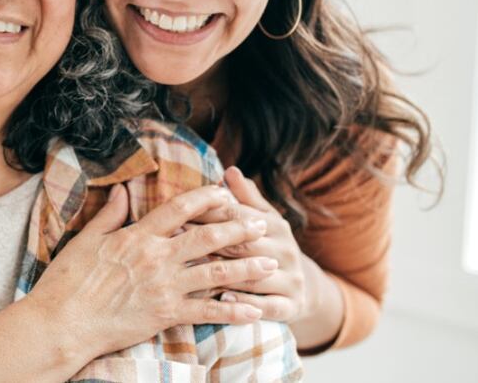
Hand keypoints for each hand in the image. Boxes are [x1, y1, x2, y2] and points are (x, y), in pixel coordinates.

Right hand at [25, 183, 276, 363]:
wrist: (62, 322)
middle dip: (238, 229)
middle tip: (262, 225)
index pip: (178, 209)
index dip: (205, 198)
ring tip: (270, 263)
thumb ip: (109, 215)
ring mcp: (164, 287)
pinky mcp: (166, 314)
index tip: (225, 193)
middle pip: (207, 237)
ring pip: (216, 273)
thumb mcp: (85, 240)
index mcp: (137, 236)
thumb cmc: (67, 281)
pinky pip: (208, 312)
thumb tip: (121, 191)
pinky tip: (254, 310)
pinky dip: (233, 311)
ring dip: (246, 268)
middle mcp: (156, 257)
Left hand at [193, 166, 310, 323]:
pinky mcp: (292, 306)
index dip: (208, 214)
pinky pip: (268, 306)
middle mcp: (286, 250)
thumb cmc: (267, 246)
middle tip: (178, 245)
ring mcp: (292, 279)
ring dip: (223, 274)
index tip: (179, 215)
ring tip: (194, 273)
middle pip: (243, 246)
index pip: (238, 217)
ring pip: (254, 276)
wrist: (299, 287)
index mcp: (276, 225)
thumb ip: (245, 197)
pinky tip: (224, 299)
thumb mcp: (261, 219)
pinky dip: (246, 303)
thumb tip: (230, 170)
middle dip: (209, 244)